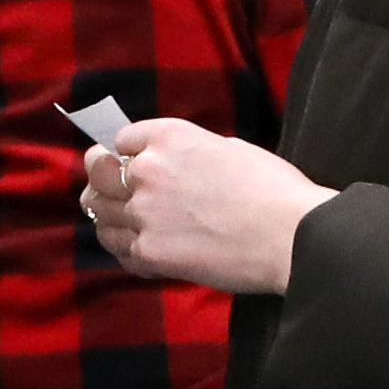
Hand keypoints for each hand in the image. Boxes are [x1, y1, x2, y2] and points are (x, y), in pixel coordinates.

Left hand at [80, 114, 331, 293]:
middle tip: (101, 189)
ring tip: (118, 223)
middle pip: (98, 172)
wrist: (290, 236)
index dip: (123, 152)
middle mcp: (148, 169)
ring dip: (108, 217)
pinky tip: (141, 251)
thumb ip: (191, 154)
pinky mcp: (149, 252)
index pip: (121, 139)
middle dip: (99, 178)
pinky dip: (127, 251)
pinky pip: (121, 250)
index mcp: (169, 136)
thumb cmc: (275, 191)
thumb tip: (180, 167)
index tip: (126, 162)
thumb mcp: (231, 149)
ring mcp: (144, 212)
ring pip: (100, 213)